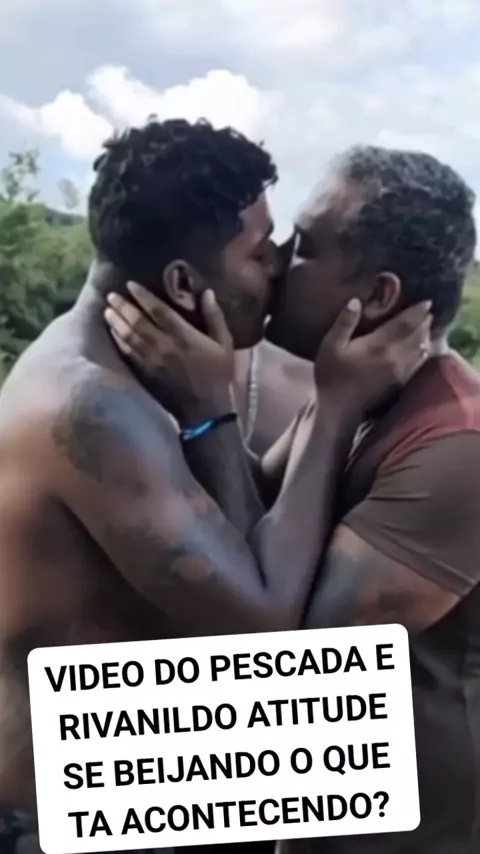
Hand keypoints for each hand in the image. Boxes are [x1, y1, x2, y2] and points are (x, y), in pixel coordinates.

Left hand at [104, 282, 233, 424]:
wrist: (205, 410)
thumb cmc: (218, 375)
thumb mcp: (224, 344)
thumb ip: (215, 316)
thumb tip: (206, 292)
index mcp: (183, 335)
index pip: (158, 310)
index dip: (142, 296)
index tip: (130, 284)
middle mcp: (164, 345)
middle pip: (137, 321)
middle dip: (122, 306)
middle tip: (111, 295)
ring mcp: (152, 361)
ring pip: (128, 337)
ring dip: (116, 322)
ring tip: (107, 311)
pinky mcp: (146, 374)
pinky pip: (127, 354)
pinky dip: (118, 342)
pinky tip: (113, 333)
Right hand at [314, 298, 431, 412]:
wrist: (339, 409)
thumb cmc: (332, 376)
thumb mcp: (331, 345)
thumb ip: (345, 322)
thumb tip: (356, 300)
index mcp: (378, 343)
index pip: (404, 323)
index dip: (417, 311)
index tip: (427, 302)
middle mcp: (394, 355)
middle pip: (416, 335)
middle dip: (424, 322)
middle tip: (429, 312)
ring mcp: (399, 371)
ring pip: (419, 349)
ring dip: (425, 336)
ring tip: (427, 327)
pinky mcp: (398, 382)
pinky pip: (417, 364)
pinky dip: (422, 353)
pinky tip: (422, 350)